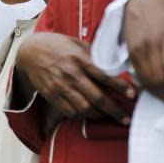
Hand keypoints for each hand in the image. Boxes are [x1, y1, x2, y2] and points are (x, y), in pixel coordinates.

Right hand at [17, 32, 134, 122]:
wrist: (30, 50)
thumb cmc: (58, 45)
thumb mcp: (77, 44)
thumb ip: (94, 55)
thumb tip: (115, 65)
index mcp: (80, 58)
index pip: (104, 74)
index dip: (120, 86)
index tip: (133, 94)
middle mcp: (71, 73)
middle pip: (97, 97)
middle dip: (114, 110)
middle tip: (125, 118)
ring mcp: (60, 85)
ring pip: (84, 108)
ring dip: (99, 115)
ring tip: (107, 116)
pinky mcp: (52, 94)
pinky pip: (70, 111)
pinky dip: (82, 116)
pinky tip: (90, 114)